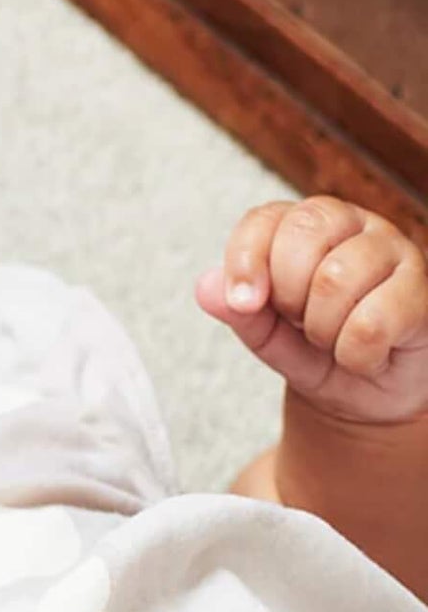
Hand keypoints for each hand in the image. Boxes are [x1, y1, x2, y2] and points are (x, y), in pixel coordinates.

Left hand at [195, 197, 427, 423]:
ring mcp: (394, 250)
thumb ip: (237, 309)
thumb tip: (205, 286)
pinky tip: (363, 355)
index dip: (245, 260)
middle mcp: (353, 225)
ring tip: (332, 338)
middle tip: (299, 321)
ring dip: (321, 330)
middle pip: (304, 236)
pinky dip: (354, 354)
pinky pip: (372, 322)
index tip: (243, 302)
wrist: (363, 393)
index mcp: (305, 226)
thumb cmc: (313, 350)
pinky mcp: (421, 289)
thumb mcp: (264, 333)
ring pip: (336, 279)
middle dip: (287, 295)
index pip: (265, 218)